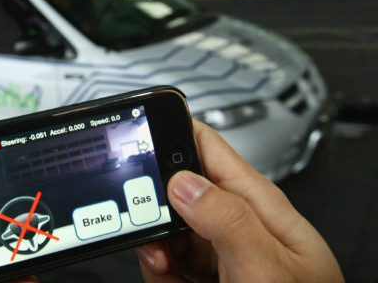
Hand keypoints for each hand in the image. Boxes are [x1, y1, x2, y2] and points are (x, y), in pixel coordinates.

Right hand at [135, 120, 343, 282]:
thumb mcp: (266, 268)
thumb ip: (228, 219)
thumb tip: (184, 182)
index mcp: (256, 203)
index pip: (206, 146)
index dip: (171, 140)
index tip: (142, 154)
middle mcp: (236, 221)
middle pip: (177, 189)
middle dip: (155, 207)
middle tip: (153, 232)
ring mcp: (220, 249)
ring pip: (167, 228)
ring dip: (155, 245)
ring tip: (164, 264)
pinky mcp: (207, 273)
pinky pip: (168, 260)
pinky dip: (160, 269)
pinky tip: (169, 276)